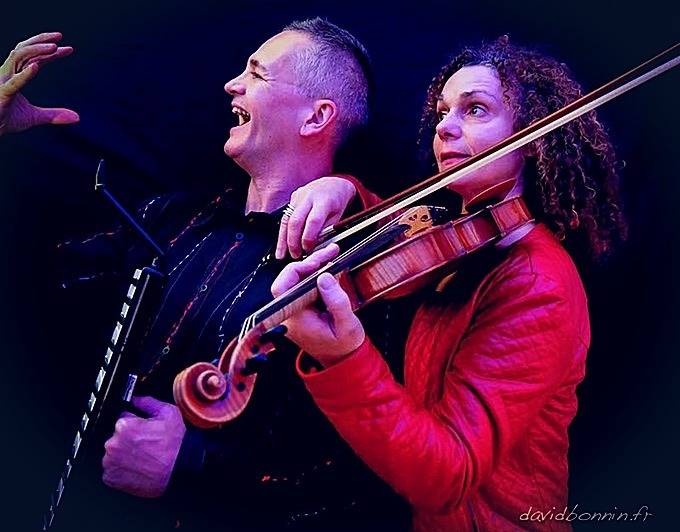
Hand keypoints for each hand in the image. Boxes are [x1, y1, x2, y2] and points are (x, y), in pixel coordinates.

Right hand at [0, 32, 78, 135]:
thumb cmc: (4, 120)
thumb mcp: (34, 117)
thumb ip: (54, 115)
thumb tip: (77, 117)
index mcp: (13, 75)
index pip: (33, 58)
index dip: (50, 52)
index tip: (68, 49)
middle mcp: (7, 73)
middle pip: (24, 51)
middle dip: (41, 41)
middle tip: (60, 36)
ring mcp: (2, 81)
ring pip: (18, 57)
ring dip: (36, 50)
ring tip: (54, 47)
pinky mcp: (1, 94)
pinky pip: (14, 82)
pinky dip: (25, 74)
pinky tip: (36, 66)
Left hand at [102, 396, 185, 497]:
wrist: (178, 471)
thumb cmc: (175, 444)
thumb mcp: (168, 414)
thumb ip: (148, 402)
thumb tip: (136, 399)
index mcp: (124, 426)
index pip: (122, 419)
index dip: (135, 424)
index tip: (144, 432)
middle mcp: (113, 444)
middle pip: (116, 437)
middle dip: (128, 439)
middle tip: (145, 445)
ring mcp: (110, 463)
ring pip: (113, 453)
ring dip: (124, 454)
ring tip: (142, 458)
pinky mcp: (110, 478)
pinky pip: (111, 470)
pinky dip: (121, 469)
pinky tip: (137, 467)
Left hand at [271, 244, 364, 365]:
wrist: (342, 358)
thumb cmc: (343, 346)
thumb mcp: (347, 326)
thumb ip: (337, 302)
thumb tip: (324, 277)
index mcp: (296, 319)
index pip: (282, 289)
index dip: (296, 271)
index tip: (318, 263)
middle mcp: (290, 313)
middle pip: (288, 279)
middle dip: (308, 262)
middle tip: (329, 254)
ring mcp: (295, 308)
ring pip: (296, 279)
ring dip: (313, 265)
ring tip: (332, 254)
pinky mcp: (302, 305)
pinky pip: (303, 284)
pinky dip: (315, 273)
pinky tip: (329, 265)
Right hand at [275, 176, 355, 259]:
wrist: (334, 184)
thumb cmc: (338, 202)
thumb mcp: (338, 217)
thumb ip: (326, 231)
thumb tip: (315, 248)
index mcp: (324, 201)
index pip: (313, 221)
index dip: (308, 237)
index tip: (307, 249)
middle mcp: (309, 196)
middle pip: (295, 220)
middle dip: (293, 241)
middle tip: (295, 255)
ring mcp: (298, 196)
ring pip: (286, 219)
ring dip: (283, 239)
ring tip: (282, 254)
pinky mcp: (292, 198)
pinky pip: (285, 217)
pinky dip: (282, 232)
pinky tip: (281, 245)